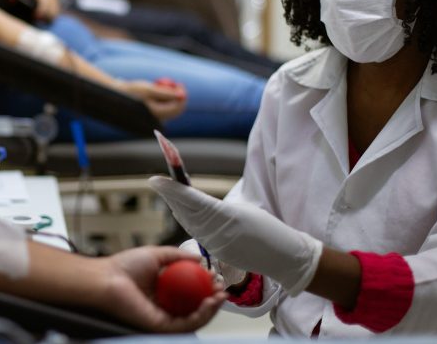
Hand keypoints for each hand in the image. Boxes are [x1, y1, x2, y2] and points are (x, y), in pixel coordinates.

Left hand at [101, 246, 225, 332]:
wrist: (107, 279)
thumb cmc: (124, 267)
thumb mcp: (157, 255)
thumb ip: (178, 256)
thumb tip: (199, 258)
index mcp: (165, 291)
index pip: (191, 292)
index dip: (206, 286)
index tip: (215, 276)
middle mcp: (165, 306)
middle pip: (196, 307)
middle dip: (213, 300)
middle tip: (222, 288)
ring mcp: (163, 318)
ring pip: (194, 319)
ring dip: (211, 309)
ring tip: (220, 296)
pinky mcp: (160, 326)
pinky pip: (185, 324)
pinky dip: (200, 315)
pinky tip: (208, 303)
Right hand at [118, 80, 186, 120]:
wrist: (115, 96)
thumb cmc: (132, 91)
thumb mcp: (150, 89)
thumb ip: (167, 93)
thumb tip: (182, 94)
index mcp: (157, 114)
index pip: (177, 107)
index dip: (181, 95)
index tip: (180, 83)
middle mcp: (157, 120)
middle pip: (176, 110)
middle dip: (178, 97)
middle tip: (177, 84)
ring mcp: (154, 119)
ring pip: (170, 109)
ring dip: (169, 97)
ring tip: (154, 89)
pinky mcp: (152, 116)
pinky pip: (163, 108)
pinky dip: (162, 101)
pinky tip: (150, 96)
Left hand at [149, 177, 322, 295]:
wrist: (282, 256)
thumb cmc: (267, 227)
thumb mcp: (244, 209)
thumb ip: (218, 206)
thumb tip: (197, 201)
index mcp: (225, 215)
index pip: (191, 199)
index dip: (171, 189)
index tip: (154, 179)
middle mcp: (216, 231)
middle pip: (184, 210)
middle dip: (169, 195)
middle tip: (157, 181)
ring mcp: (214, 245)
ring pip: (187, 222)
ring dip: (175, 206)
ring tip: (165, 190)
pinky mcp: (215, 253)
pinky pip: (195, 233)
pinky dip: (186, 219)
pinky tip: (179, 209)